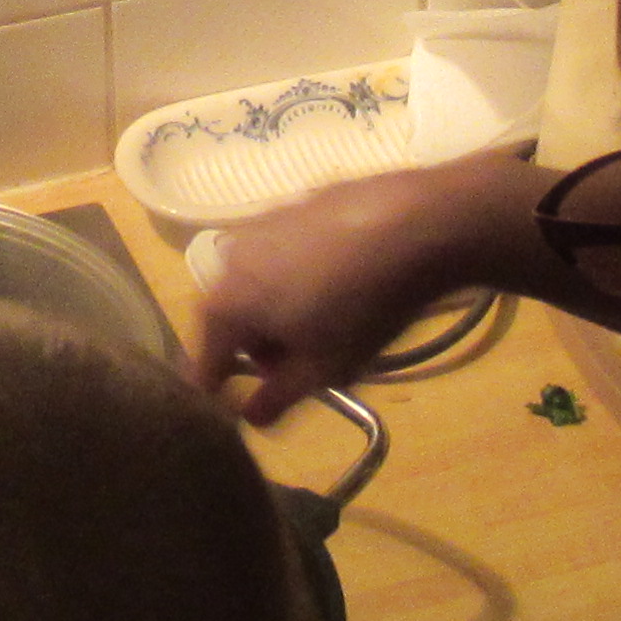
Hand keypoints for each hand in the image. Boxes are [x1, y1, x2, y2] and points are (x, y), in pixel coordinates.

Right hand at [191, 151, 555, 418]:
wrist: (416, 222)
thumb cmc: (359, 307)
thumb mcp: (322, 368)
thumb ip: (278, 398)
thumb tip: (252, 417)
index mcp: (224, 304)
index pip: (204, 365)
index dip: (221, 395)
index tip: (243, 412)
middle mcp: (228, 258)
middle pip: (232, 320)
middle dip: (259, 349)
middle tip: (299, 369)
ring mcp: (263, 223)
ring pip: (259, 283)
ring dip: (281, 310)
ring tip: (327, 327)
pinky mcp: (298, 202)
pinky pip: (286, 254)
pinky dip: (301, 275)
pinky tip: (344, 282)